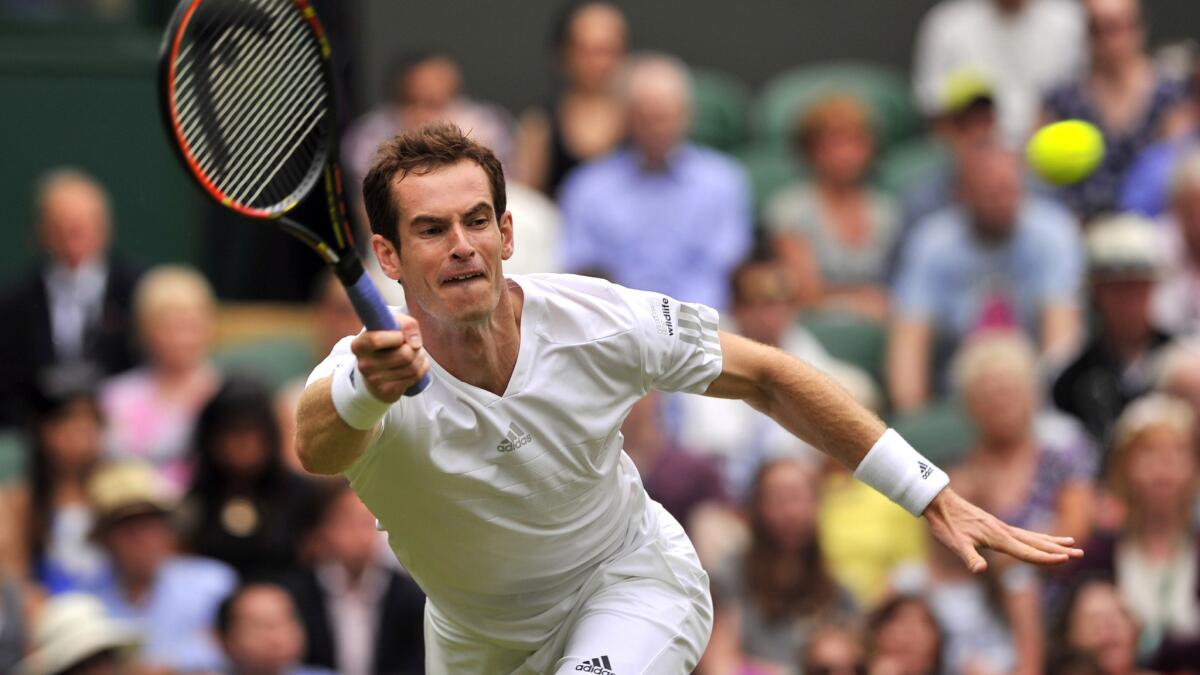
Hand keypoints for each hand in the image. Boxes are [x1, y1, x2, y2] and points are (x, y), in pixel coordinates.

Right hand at [349, 312, 428, 401]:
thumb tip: (415, 344)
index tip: (401, 336)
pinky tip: (416, 365)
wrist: (377, 370)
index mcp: (359, 345)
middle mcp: (364, 365)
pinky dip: (422, 368)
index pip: (376, 340)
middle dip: (416, 348)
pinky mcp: (387, 391)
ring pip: (412, 366)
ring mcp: (375, 380)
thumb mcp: (392, 325)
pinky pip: (415, 377)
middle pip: (404, 355)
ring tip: (415, 354)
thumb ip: (407, 325)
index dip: (397, 336)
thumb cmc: (387, 343)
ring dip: (420, 357)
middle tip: (412, 346)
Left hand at [923, 488, 1082, 572]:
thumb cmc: (946, 524)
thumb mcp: (954, 544)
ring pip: (1032, 535)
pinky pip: (1023, 532)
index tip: (1065, 560)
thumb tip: (981, 570)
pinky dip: (1037, 536)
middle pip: (1036, 542)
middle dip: (1058, 549)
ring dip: (1052, 541)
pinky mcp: (995, 525)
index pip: (1027, 551)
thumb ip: (969, 558)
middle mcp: (1003, 530)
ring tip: (1072, 542)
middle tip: (1080, 554)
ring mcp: (1001, 526)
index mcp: (997, 537)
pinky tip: (1041, 538)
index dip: (1045, 558)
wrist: (938, 501)